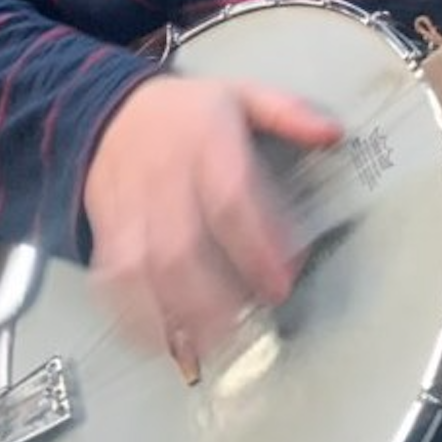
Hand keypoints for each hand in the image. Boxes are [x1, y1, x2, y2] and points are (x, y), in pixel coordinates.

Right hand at [82, 73, 339, 374]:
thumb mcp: (243, 95)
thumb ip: (289, 113)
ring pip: (144, 271)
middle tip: (251, 328)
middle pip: (182, 247)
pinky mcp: (106, 233)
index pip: (231, 198)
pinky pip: (112, 281)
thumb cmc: (189, 114)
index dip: (257, 246)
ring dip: (178, 315)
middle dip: (216, 297)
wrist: (109, 114)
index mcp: (204, 139)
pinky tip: (165, 342)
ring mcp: (129, 208)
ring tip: (217, 346)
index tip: (283, 284)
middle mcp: (163, 177)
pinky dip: (135, 317)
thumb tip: (334, 133)